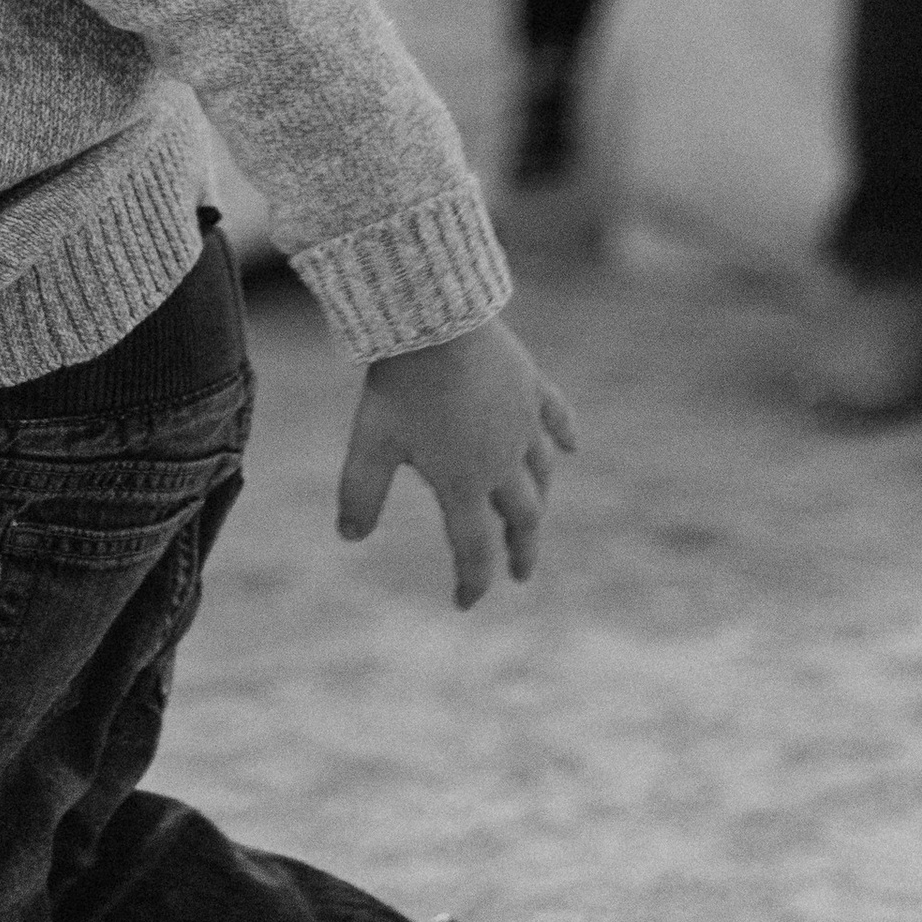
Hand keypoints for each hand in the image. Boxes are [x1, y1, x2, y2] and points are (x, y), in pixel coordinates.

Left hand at [336, 316, 577, 608]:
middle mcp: (503, 460)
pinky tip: (572, 446)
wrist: (437, 317)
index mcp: (464, 482)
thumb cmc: (400, 383)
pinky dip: (566, 435)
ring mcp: (523, 421)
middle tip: (521, 573)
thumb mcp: (370, 442)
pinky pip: (556, 416)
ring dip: (539, 500)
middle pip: (522, 518)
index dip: (472, 581)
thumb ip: (361, 492)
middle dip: (520, 550)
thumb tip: (349, 536)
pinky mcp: (531, 385)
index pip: (474, 548)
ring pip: (543, 473)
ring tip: (535, 516)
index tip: (465, 603)